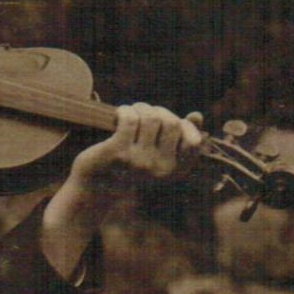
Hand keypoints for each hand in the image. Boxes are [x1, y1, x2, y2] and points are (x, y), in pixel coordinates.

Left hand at [41, 104, 204, 281]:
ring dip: (140, 108)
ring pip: (151, 118)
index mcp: (174, 172)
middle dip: (158, 111)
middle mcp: (160, 169)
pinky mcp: (119, 153)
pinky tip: (119, 114)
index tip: (173, 122)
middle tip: (143, 113)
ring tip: (131, 112)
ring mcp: (139, 162)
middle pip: (171, 123)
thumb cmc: (129, 165)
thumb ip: (179, 136)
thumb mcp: (157, 155)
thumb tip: (197, 115)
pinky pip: (130, 119)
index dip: (187, 127)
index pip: (194, 141)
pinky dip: (125, 110)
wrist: (96, 186)